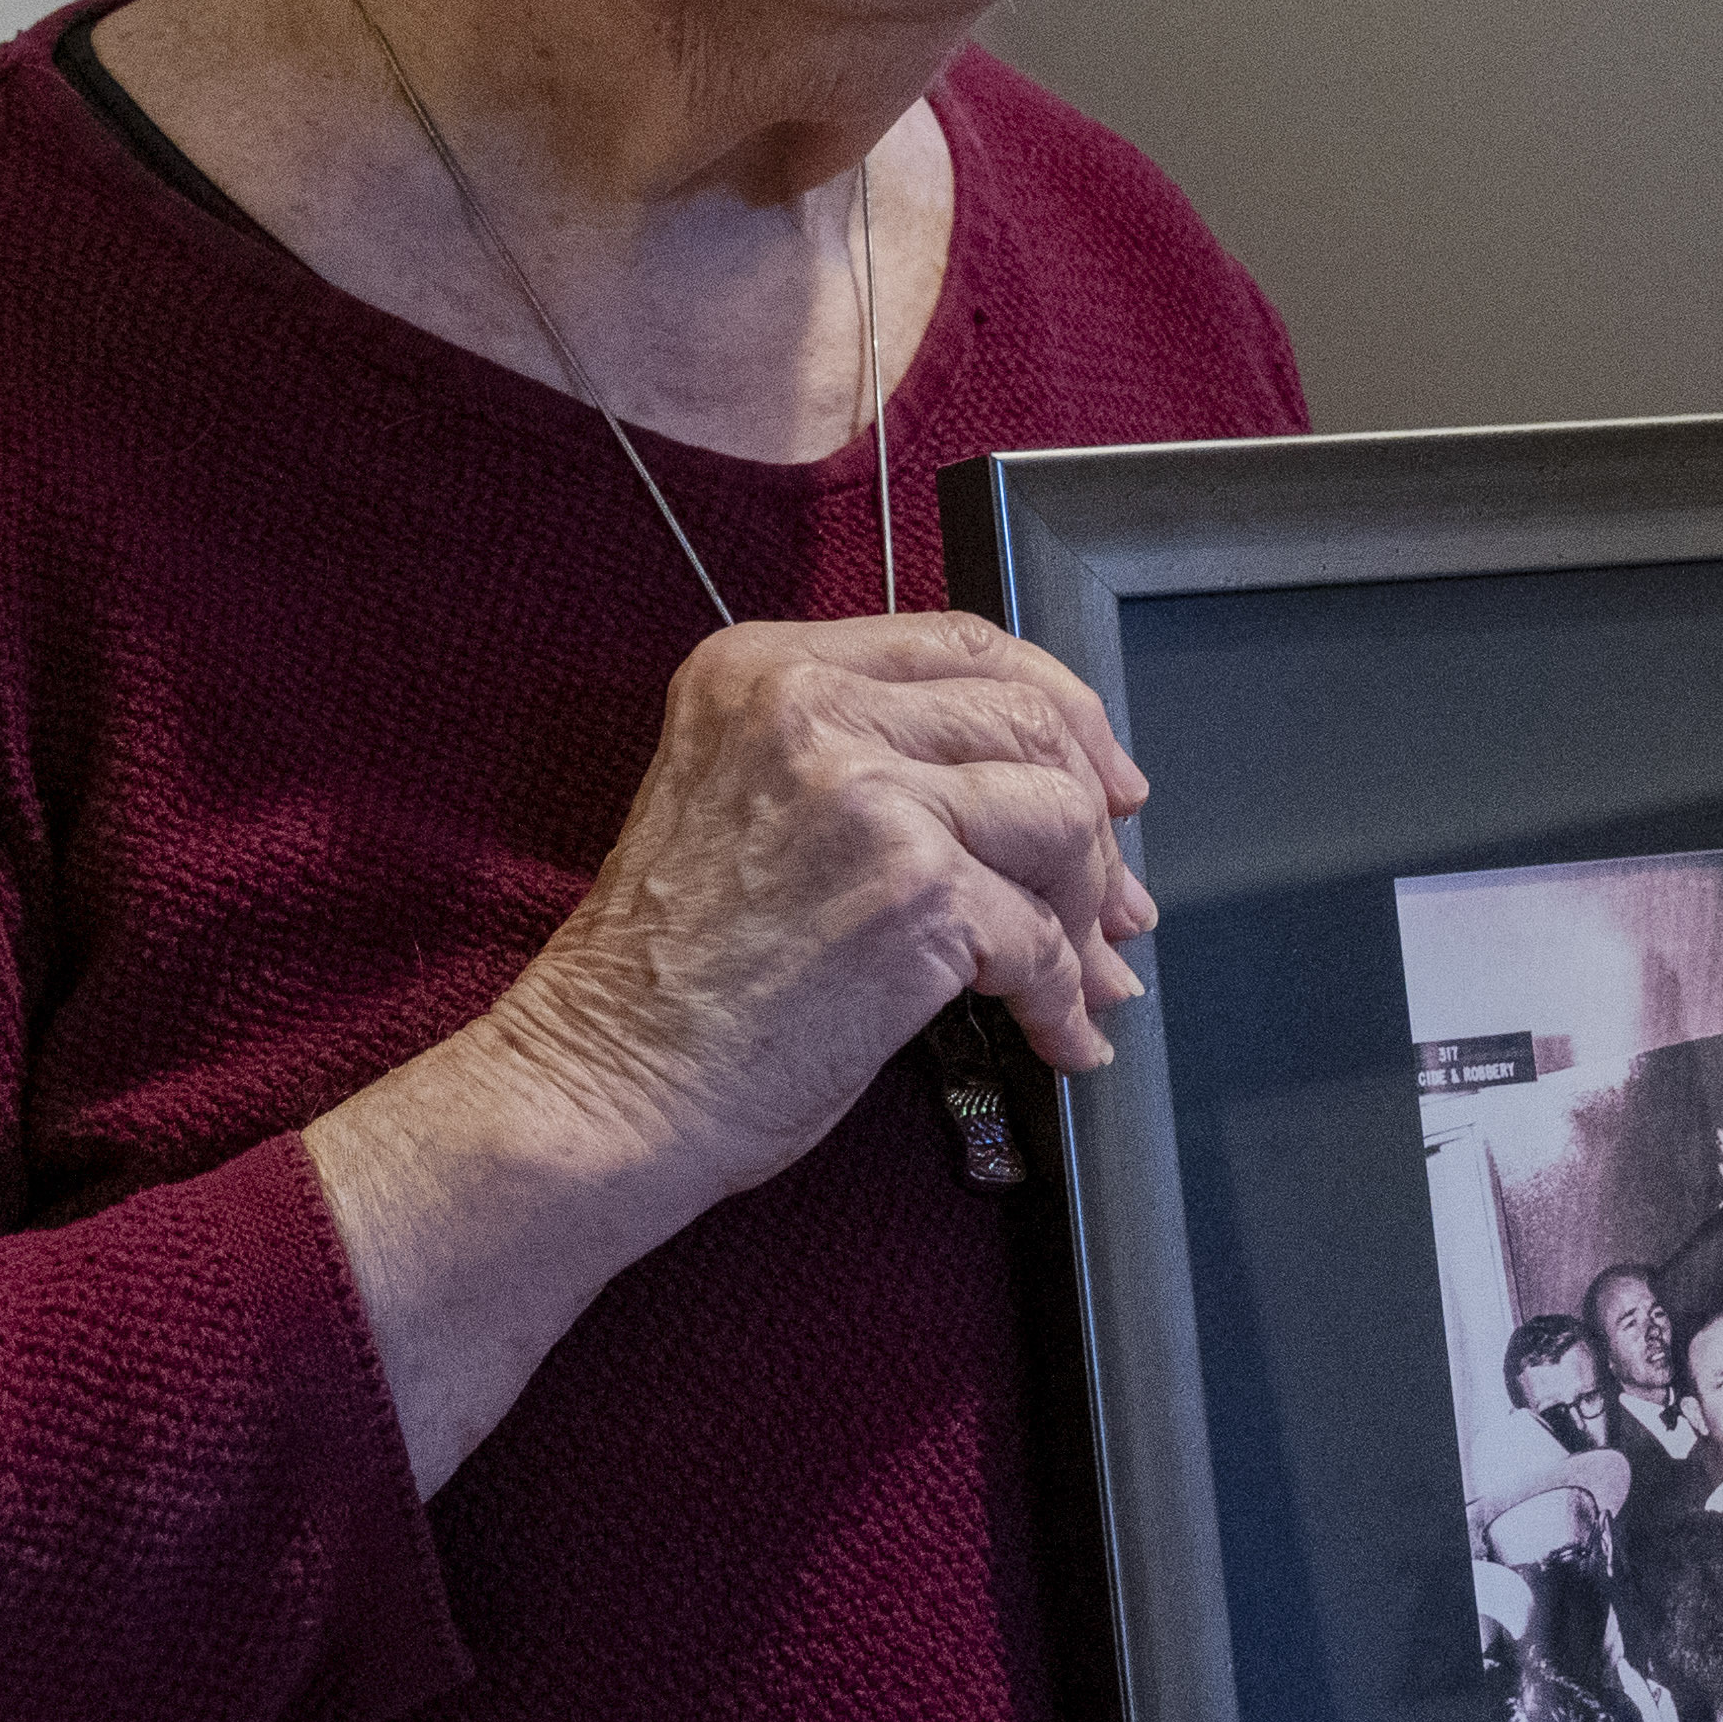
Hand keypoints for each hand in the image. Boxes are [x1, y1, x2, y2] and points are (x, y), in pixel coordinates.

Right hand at [309, 610, 1151, 1491]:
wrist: (607, 1080)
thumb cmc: (666, 975)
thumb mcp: (740, 800)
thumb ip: (861, 759)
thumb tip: (1044, 791)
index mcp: (761, 670)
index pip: (959, 642)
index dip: (1056, 704)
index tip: (1100, 770)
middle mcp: (811, 710)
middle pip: (1029, 723)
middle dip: (1093, 821)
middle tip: (1115, 900)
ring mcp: (867, 795)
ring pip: (1057, 818)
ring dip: (1087, 912)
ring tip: (1084, 977)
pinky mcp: (914, 894)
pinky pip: (1042, 937)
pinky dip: (1067, 998)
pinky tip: (1060, 1035)